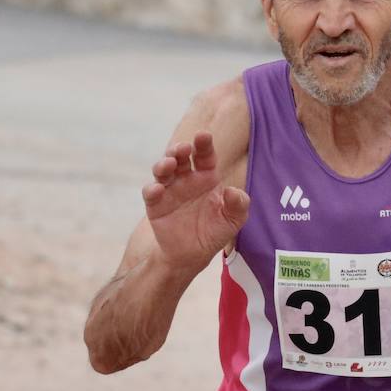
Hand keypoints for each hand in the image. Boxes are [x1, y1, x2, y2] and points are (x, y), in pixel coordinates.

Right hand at [142, 131, 249, 272]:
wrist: (193, 255)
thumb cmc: (214, 232)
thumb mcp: (233, 220)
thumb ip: (239, 205)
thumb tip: (234, 192)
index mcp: (206, 177)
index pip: (204, 155)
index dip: (204, 144)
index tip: (204, 135)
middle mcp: (186, 179)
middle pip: (180, 157)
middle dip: (179, 149)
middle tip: (183, 147)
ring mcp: (169, 190)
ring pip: (163, 170)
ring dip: (164, 164)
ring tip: (169, 164)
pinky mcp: (155, 205)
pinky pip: (151, 193)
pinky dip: (152, 189)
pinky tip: (158, 189)